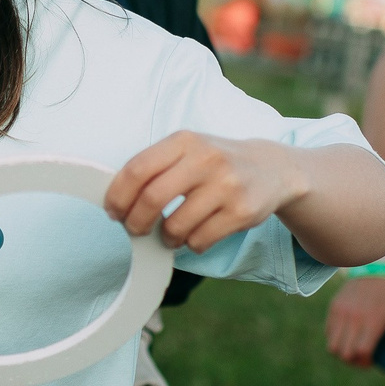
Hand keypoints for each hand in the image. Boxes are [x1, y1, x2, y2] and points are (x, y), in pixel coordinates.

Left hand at [107, 131, 308, 254]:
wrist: (271, 168)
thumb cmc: (215, 163)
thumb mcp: (187, 150)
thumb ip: (154, 168)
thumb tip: (115, 202)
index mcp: (184, 141)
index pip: (137, 169)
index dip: (118, 196)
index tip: (113, 212)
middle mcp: (206, 159)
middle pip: (152, 199)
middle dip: (135, 222)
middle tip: (135, 229)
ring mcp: (226, 186)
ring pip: (175, 226)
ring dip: (165, 237)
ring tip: (170, 233)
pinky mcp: (242, 212)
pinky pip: (199, 240)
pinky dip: (190, 244)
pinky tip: (196, 234)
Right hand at [327, 273, 384, 365]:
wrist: (377, 266)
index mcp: (375, 320)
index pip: (362, 352)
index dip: (365, 363)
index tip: (371, 362)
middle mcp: (356, 317)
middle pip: (344, 353)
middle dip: (353, 361)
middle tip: (360, 359)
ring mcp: (342, 312)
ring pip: (332, 345)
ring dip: (342, 352)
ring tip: (351, 349)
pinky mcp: (334, 306)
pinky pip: (328, 331)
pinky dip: (335, 338)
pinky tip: (346, 336)